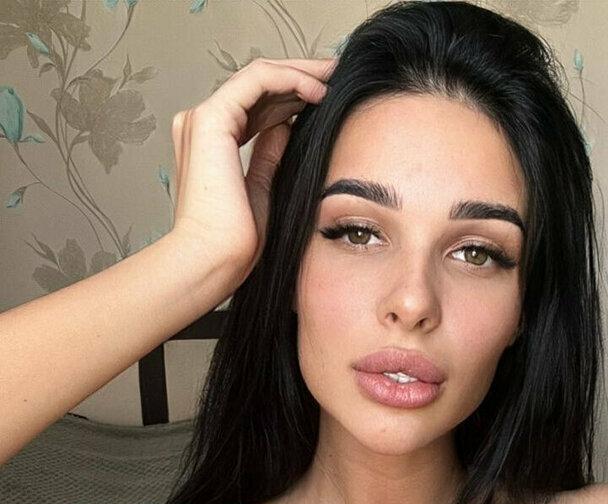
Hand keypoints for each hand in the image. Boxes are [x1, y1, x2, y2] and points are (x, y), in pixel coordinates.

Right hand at [169, 55, 337, 287]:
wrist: (212, 260)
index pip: (257, 105)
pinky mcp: (211, 119)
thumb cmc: (233, 243)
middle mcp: (204, 126)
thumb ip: (270, 155)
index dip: (293, 96)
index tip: (328, 99)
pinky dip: (289, 80)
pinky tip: (317, 92)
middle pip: (259, 86)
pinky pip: (257, 81)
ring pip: (259, 76)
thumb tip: (286, 127)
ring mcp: (204, 119)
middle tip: (337, 75)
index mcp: (212, 143)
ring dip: (300, 72)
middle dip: (301, 77)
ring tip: (334, 76)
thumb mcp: (262, 189)